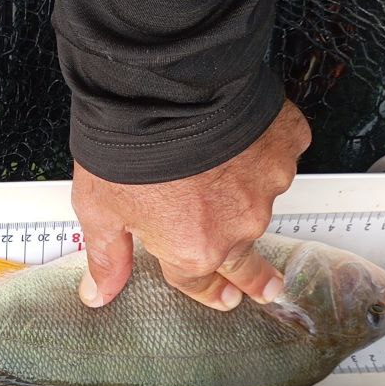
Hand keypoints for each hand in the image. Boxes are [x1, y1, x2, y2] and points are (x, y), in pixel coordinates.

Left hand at [72, 99, 311, 310]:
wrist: (167, 88)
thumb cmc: (130, 146)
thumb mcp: (100, 209)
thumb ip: (107, 255)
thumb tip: (98, 293)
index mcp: (193, 250)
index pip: (200, 281)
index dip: (207, 290)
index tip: (224, 297)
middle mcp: (238, 226)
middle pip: (244, 259)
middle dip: (257, 278)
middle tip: (269, 287)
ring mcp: (267, 186)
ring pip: (257, 199)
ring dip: (242, 191)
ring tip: (218, 168)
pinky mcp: (286, 146)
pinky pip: (276, 154)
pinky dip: (259, 148)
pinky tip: (239, 136)